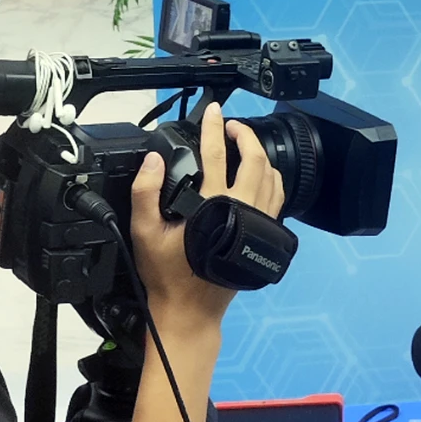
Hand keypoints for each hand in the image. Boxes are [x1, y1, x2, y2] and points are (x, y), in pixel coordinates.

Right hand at [130, 102, 286, 321]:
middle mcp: (242, 210)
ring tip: (244, 145)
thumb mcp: (143, 232)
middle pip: (255, 159)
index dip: (214, 128)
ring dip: (260, 155)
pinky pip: (277, 198)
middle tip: (230, 126)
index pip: (216, 154)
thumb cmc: (168, 275)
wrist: (191, 309)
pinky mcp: (264, 234)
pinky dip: (272, 179)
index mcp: (213, 205)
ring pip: (272, 177)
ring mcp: (258, 222)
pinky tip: (260, 175)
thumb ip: (145, 192)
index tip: (213, 112)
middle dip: (244, 135)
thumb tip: (153, 160)